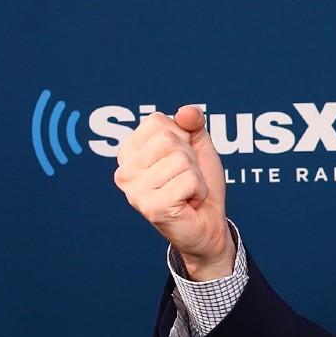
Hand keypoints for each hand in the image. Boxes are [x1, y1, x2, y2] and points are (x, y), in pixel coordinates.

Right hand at [113, 105, 234, 279]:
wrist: (210, 225)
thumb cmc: (200, 185)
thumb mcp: (198, 147)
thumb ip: (192, 123)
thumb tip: (187, 111)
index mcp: (130, 152)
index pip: (159, 122)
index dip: (183, 138)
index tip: (181, 161)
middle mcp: (125, 171)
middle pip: (169, 140)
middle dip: (191, 159)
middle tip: (187, 180)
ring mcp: (134, 190)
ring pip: (181, 160)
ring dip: (196, 177)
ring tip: (187, 193)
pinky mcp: (151, 206)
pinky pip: (189, 180)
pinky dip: (199, 191)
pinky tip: (188, 204)